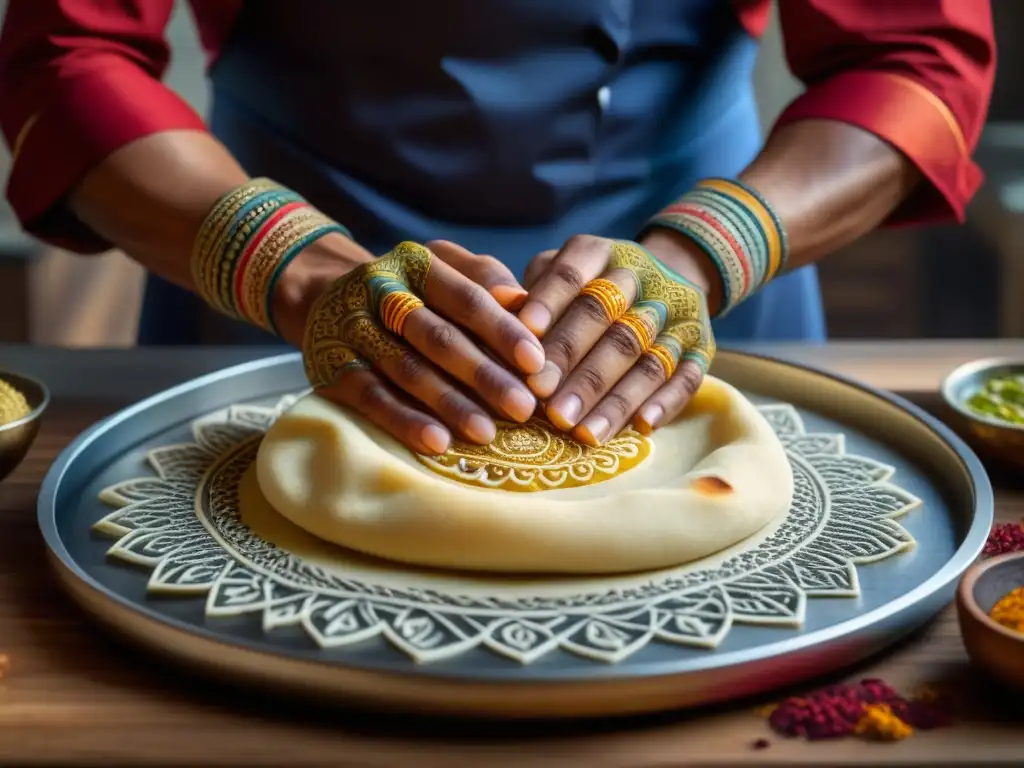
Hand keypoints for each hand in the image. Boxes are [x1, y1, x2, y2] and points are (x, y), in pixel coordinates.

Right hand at [275, 238, 543, 454]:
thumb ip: (485, 279)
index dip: (501, 330)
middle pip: (437, 337)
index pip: (464, 297)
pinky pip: (371, 398)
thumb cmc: (410, 289)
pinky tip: (437, 442)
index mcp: (416, 264)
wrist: (322, 293)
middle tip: (523, 408)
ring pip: (406, 371)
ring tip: (487, 433)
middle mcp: (379, 293)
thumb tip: (524, 300)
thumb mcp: (445, 269)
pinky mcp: (331, 368)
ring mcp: (352, 331)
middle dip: (483, 374)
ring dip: (449, 404)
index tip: (536, 362)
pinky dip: (404, 422)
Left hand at [518, 234, 717, 444]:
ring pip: (645, 356)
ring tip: (578, 431)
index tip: (524, 335)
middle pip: (608, 320)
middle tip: (542, 398)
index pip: (572, 273)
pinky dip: (665, 403)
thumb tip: (497, 304)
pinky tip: (640, 428)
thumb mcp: (555, 276)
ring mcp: (677, 311)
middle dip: (573, 361)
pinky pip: (687, 376)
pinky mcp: (702, 344)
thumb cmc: (585, 288)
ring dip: (612, 397)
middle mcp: (642, 276)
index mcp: (600, 253)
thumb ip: (528, 292)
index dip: (548, 303)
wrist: (669, 275)